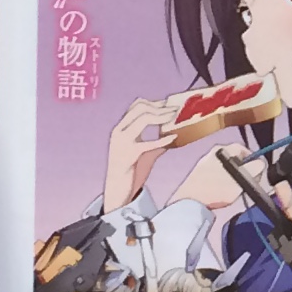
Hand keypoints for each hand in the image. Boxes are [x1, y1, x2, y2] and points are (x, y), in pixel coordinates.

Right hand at [99, 92, 179, 211]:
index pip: (135, 106)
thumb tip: (173, 137)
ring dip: (162, 116)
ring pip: (144, 119)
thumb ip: (155, 144)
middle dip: (160, 107)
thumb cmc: (130, 171)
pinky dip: (162, 139)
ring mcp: (123, 142)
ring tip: (175, 117)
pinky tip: (173, 138)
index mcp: (120, 129)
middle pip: (141, 109)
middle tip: (175, 110)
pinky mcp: (129, 155)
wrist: (116, 188)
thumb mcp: (142, 153)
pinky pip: (148, 143)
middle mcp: (119, 132)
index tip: (168, 105)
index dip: (154, 102)